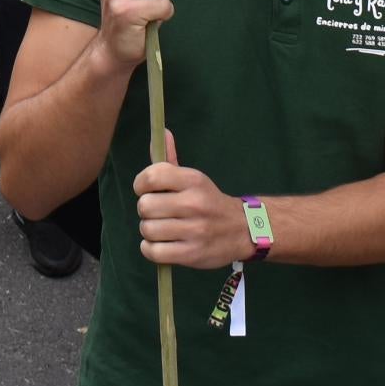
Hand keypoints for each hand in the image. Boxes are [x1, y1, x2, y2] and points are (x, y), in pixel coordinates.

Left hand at [133, 132, 247, 270]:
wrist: (243, 230)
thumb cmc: (209, 202)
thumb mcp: (194, 179)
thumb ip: (170, 160)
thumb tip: (161, 131)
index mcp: (193, 180)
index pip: (151, 176)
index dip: (141, 184)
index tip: (146, 190)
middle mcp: (194, 203)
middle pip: (145, 206)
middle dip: (146, 210)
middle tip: (158, 213)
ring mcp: (194, 231)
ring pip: (147, 230)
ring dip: (150, 231)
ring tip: (163, 229)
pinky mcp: (192, 254)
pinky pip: (153, 252)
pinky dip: (151, 250)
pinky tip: (162, 244)